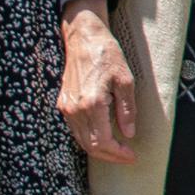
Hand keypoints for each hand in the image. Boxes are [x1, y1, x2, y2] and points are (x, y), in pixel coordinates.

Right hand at [56, 3, 144, 161]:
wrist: (83, 38)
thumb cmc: (106, 54)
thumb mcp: (125, 80)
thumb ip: (127, 109)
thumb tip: (128, 133)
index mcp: (92, 103)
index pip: (103, 141)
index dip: (118, 153)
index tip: (131, 156)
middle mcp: (76, 109)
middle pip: (90, 146)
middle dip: (110, 156)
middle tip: (126, 156)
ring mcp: (67, 107)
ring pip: (81, 140)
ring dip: (99, 149)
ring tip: (117, 150)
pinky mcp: (63, 103)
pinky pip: (75, 130)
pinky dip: (89, 139)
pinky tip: (103, 137)